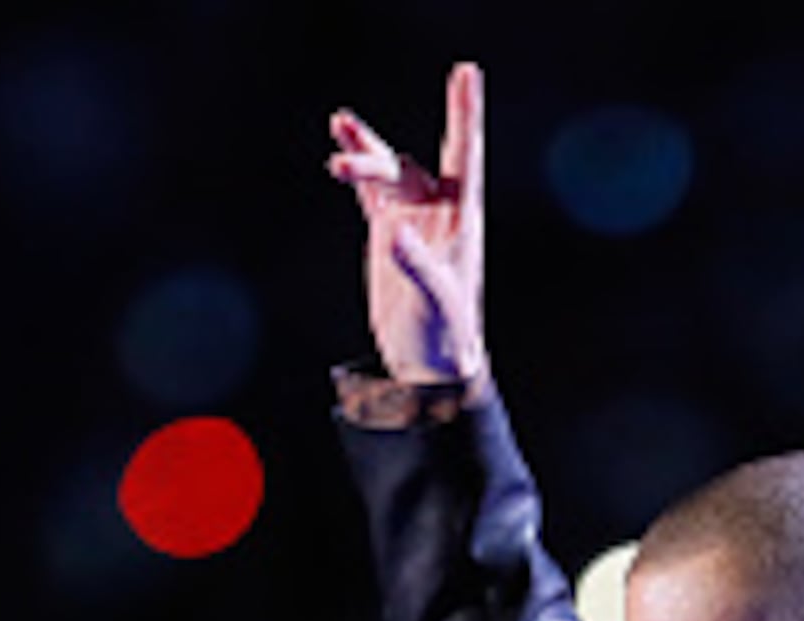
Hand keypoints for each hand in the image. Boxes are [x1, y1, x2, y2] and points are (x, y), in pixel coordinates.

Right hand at [325, 61, 487, 386]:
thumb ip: (417, 264)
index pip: (464, 155)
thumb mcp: (435, 301)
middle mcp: (438, 212)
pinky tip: (340, 153)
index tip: (465, 73)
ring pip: (387, 173)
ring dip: (363, 155)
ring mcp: (412, 219)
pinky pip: (372, 193)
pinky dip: (359, 174)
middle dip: (375, 154)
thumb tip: (395, 234)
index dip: (464, 113)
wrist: (430, 364)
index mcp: (462, 219)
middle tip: (342, 155)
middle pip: (409, 165)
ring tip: (338, 135)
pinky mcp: (389, 232)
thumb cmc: (445, 335)